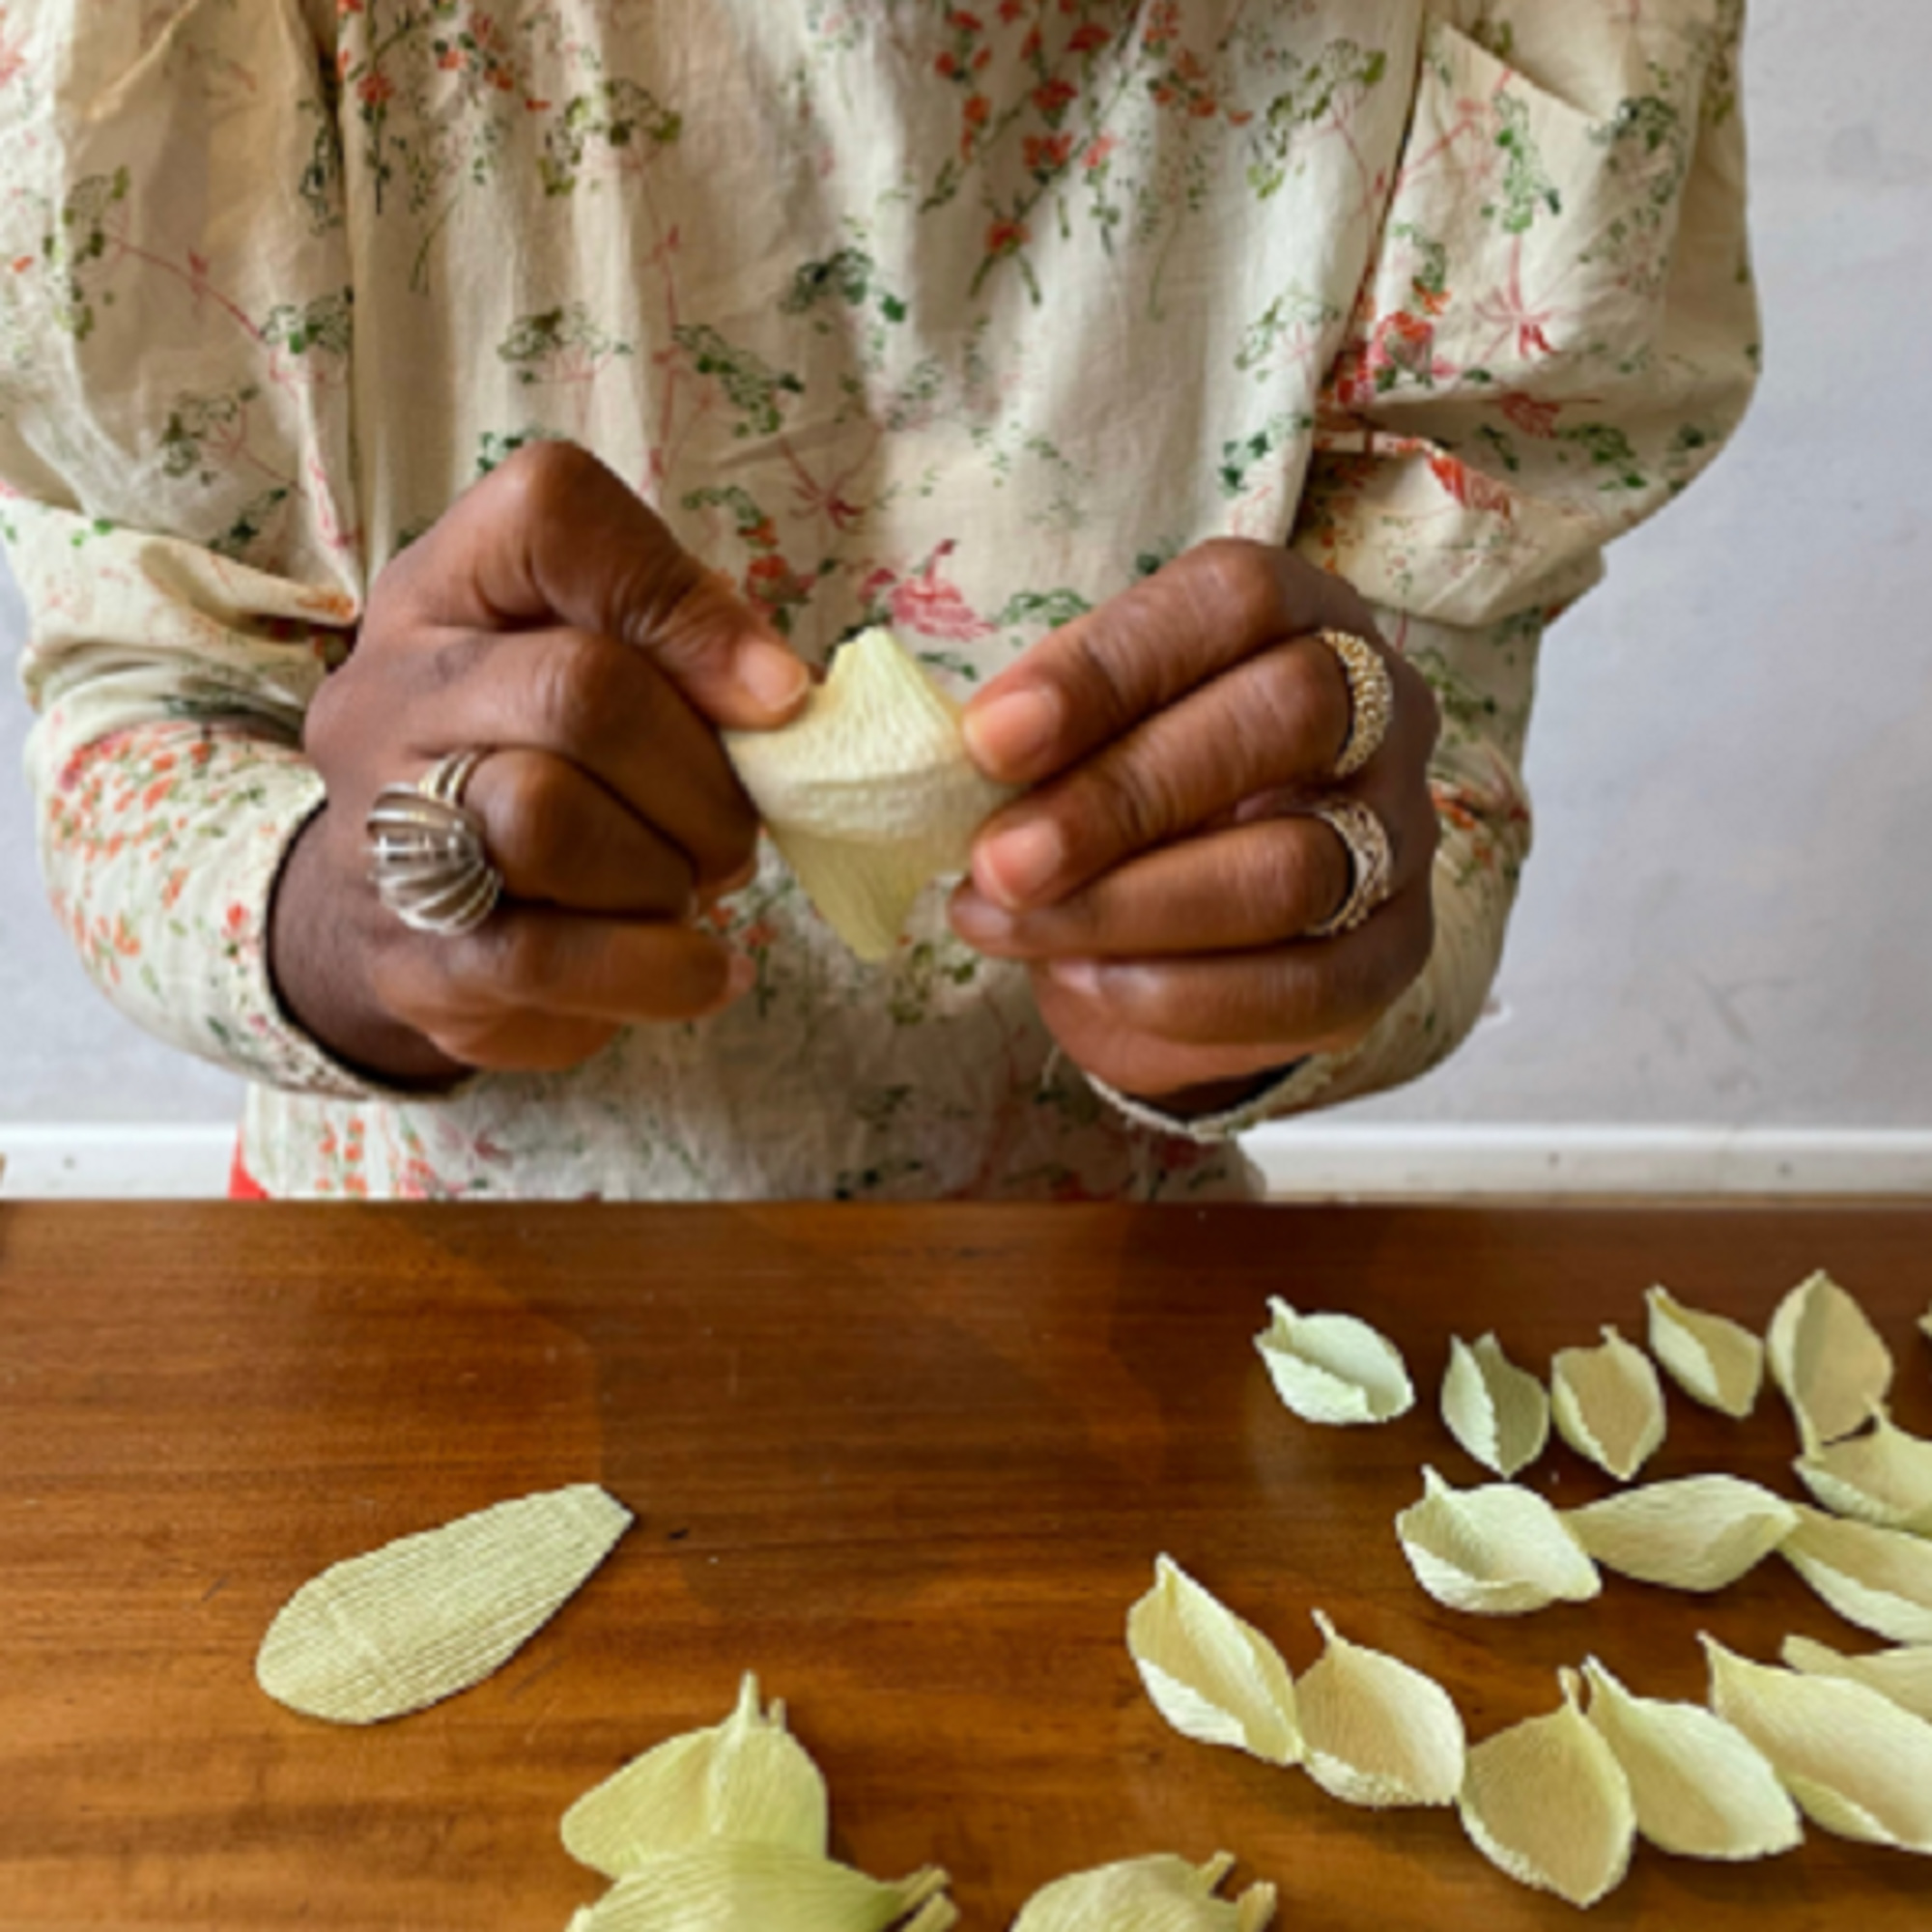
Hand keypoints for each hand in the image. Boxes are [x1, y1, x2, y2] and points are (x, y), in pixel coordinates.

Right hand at [271, 442, 809, 1084]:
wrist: (419, 921)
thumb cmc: (558, 770)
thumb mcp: (620, 675)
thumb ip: (696, 653)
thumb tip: (781, 697)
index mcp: (449, 590)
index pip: (554, 514)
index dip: (687, 603)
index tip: (774, 696)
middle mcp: (391, 693)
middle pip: (578, 691)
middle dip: (700, 776)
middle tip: (736, 829)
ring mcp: (380, 829)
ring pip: (546, 821)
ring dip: (666, 870)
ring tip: (688, 887)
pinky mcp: (412, 959)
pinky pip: (546, 960)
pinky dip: (660, 969)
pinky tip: (703, 968)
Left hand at [949, 539, 1439, 1112]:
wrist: (1190, 925)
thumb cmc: (1126, 790)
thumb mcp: (1078, 739)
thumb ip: (1039, 737)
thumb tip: (955, 767)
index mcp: (1298, 615)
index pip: (1233, 601)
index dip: (1106, 668)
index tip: (990, 740)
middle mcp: (1379, 710)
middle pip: (1284, 719)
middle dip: (1121, 796)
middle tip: (998, 860)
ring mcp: (1399, 835)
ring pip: (1291, 868)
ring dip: (1130, 907)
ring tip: (1012, 924)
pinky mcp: (1392, 954)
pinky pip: (1308, 985)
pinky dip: (1181, 994)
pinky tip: (1082, 981)